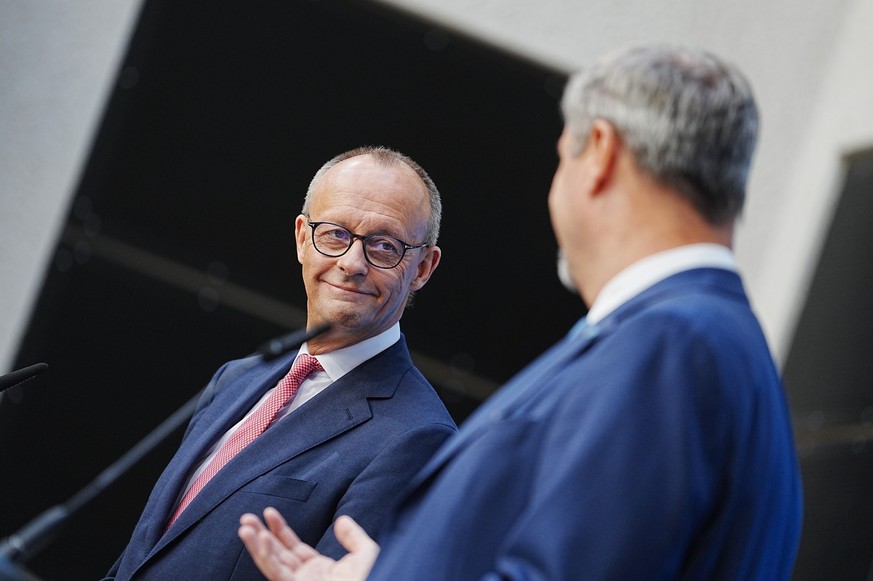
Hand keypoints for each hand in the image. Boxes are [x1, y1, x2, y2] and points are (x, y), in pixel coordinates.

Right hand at [238, 507, 379, 580]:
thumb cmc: (376, 578)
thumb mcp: (365, 553)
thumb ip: (353, 536)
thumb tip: (341, 520)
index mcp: (320, 571)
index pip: (293, 548)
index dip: (280, 530)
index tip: (269, 512)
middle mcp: (307, 578)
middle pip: (277, 555)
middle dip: (260, 537)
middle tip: (246, 519)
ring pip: (272, 564)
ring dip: (256, 546)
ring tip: (244, 527)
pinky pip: (278, 573)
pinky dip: (267, 556)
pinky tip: (260, 540)